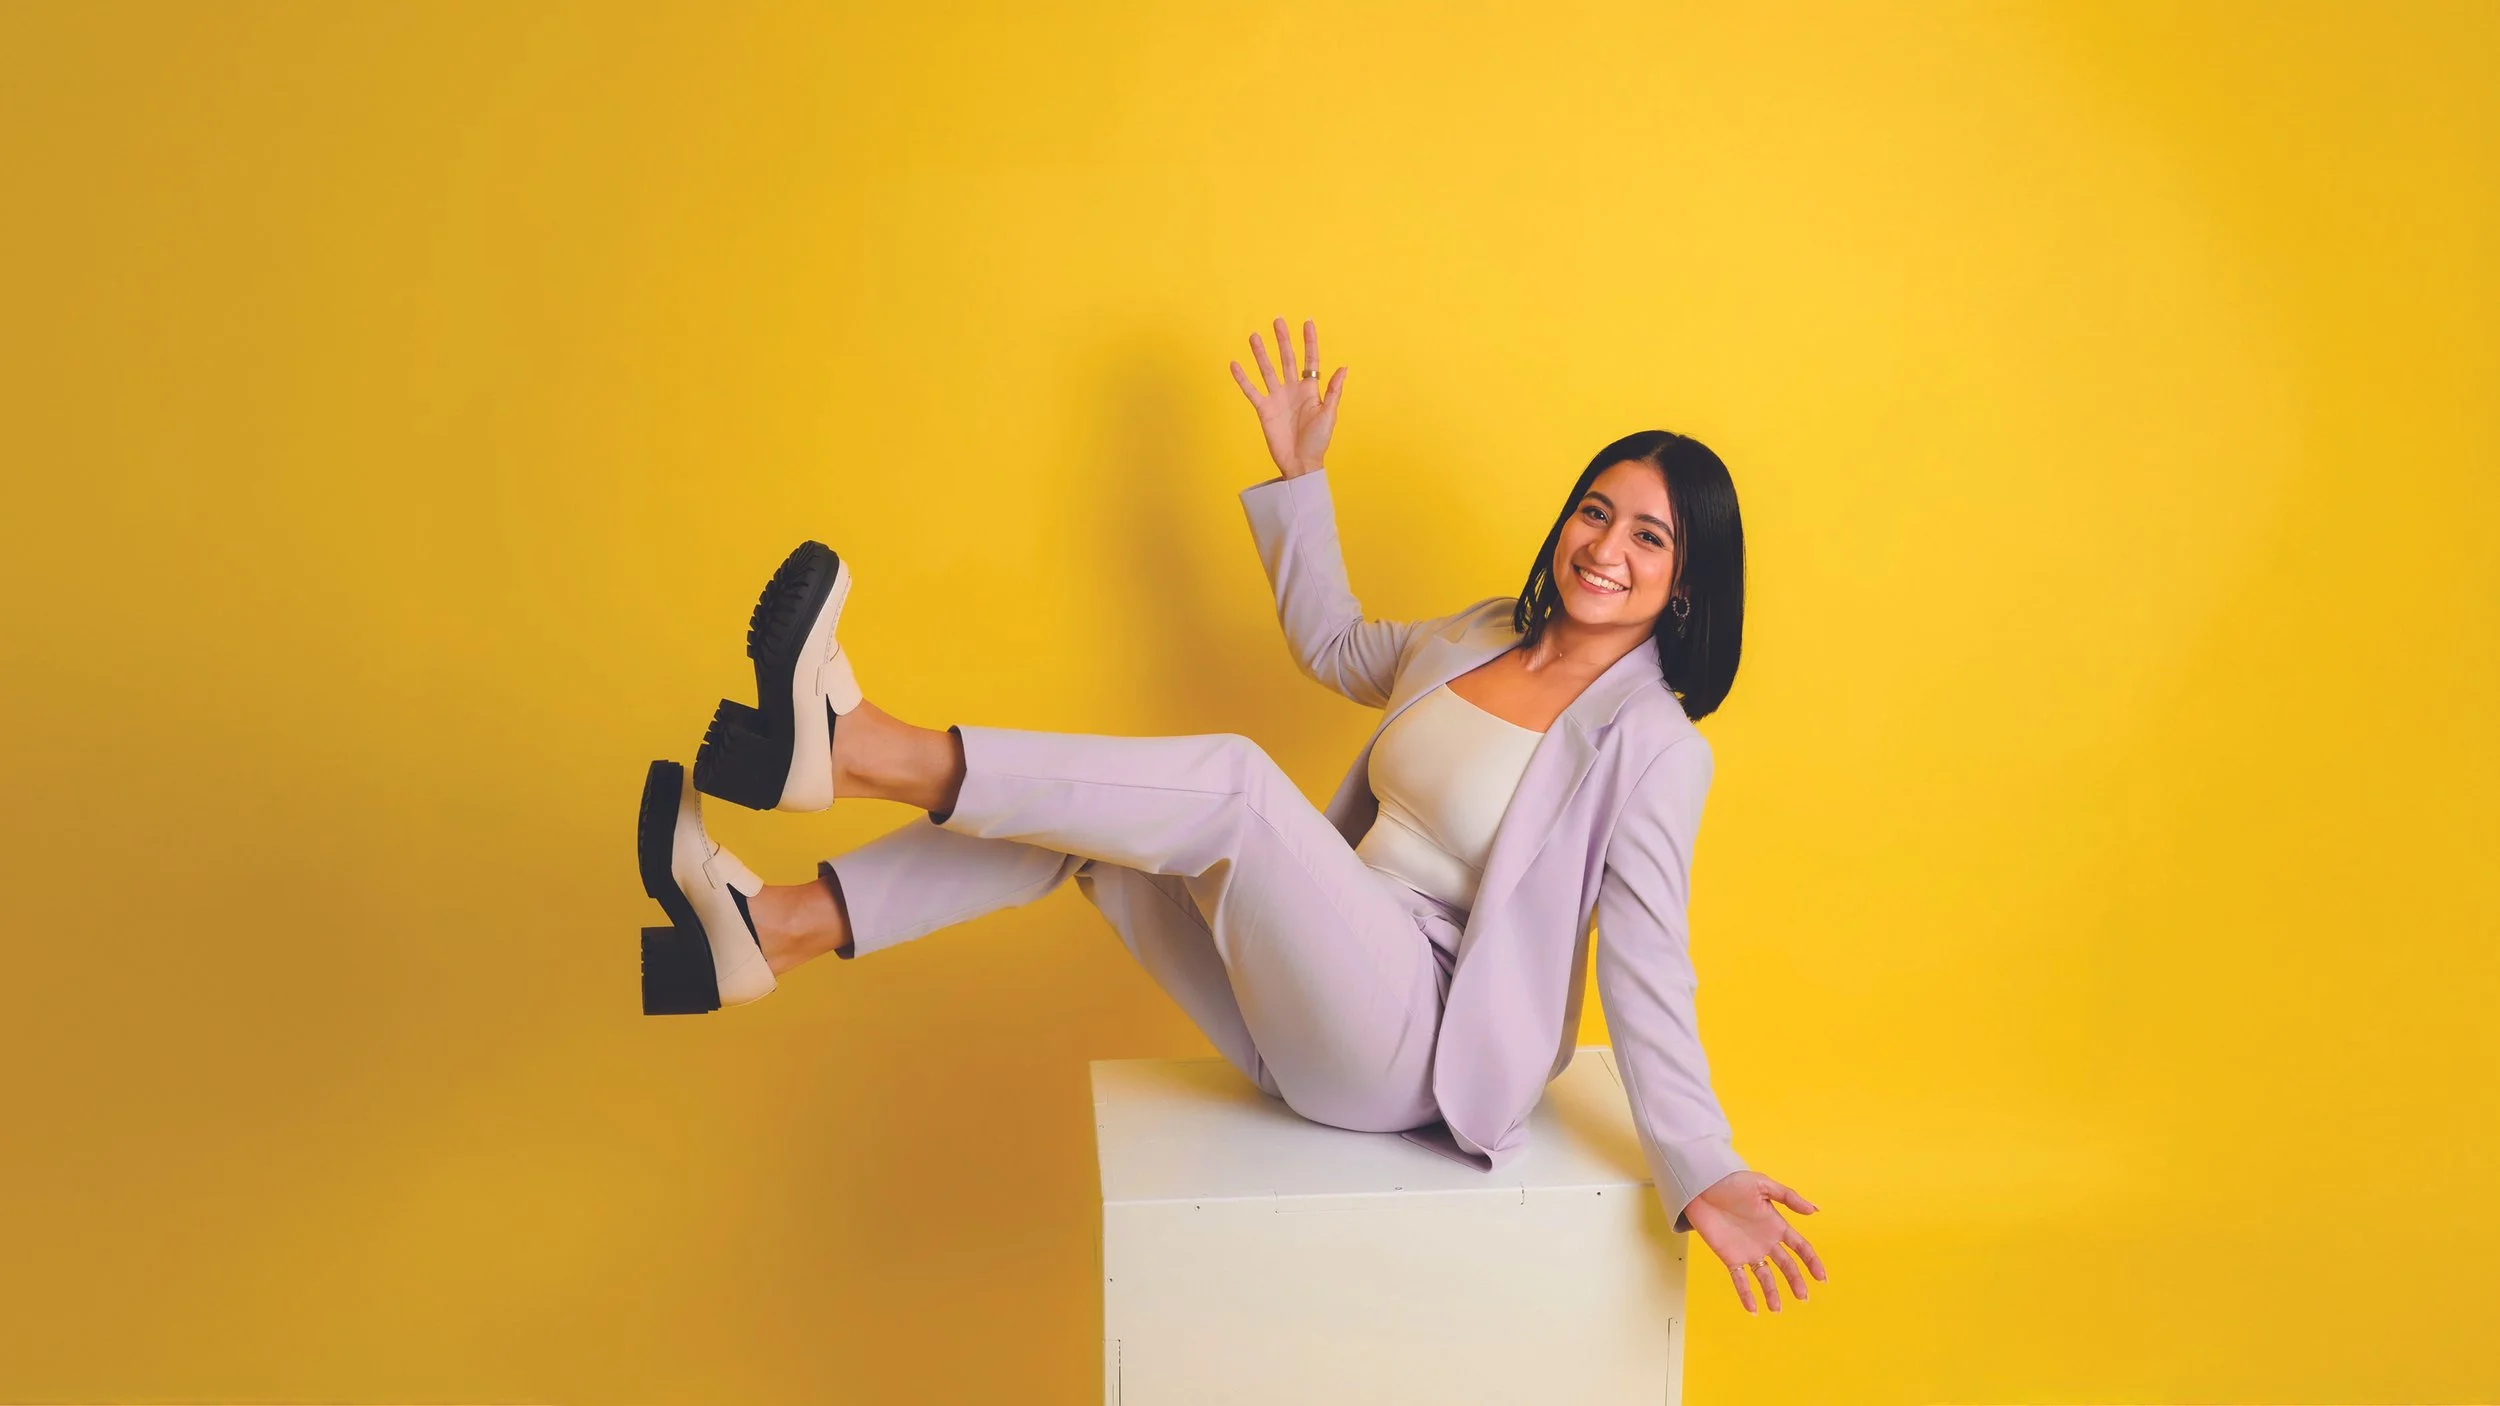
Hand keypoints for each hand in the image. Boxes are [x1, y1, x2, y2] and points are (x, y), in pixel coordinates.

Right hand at [1228, 316, 1347, 479]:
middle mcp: (1292, 389)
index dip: (1309, 341)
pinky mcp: (1264, 409)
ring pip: (1267, 370)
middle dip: (1283, 340)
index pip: (1310, 359)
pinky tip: (1235, 364)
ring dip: (1260, 353)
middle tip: (1278, 320)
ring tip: (1254, 336)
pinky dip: (1242, 379)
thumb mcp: (1329, 415)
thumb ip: (1333, 391)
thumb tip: (1343, 367)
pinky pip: (1251, 391)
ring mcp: (1277, 398)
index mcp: (1310, 389)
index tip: (1307, 322)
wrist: (1301, 463)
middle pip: (1286, 358)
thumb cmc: (1318, 441)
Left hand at [1684, 1170, 1827, 1314]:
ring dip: (1772, 1293)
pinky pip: (1740, 1279)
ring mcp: (1748, 1251)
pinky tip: (1753, 1309)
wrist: (1701, 1186)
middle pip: (1786, 1266)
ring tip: (1776, 1309)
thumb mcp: (1763, 1185)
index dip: (1812, 1262)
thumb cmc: (1732, 1182)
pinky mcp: (1729, 1257)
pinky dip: (1746, 1295)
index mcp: (1776, 1225)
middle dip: (1796, 1282)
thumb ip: (1789, 1198)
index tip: (1821, 1278)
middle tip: (1802, 1297)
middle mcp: (1765, 1242)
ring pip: (1765, 1277)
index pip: (1800, 1247)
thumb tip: (1815, 1210)